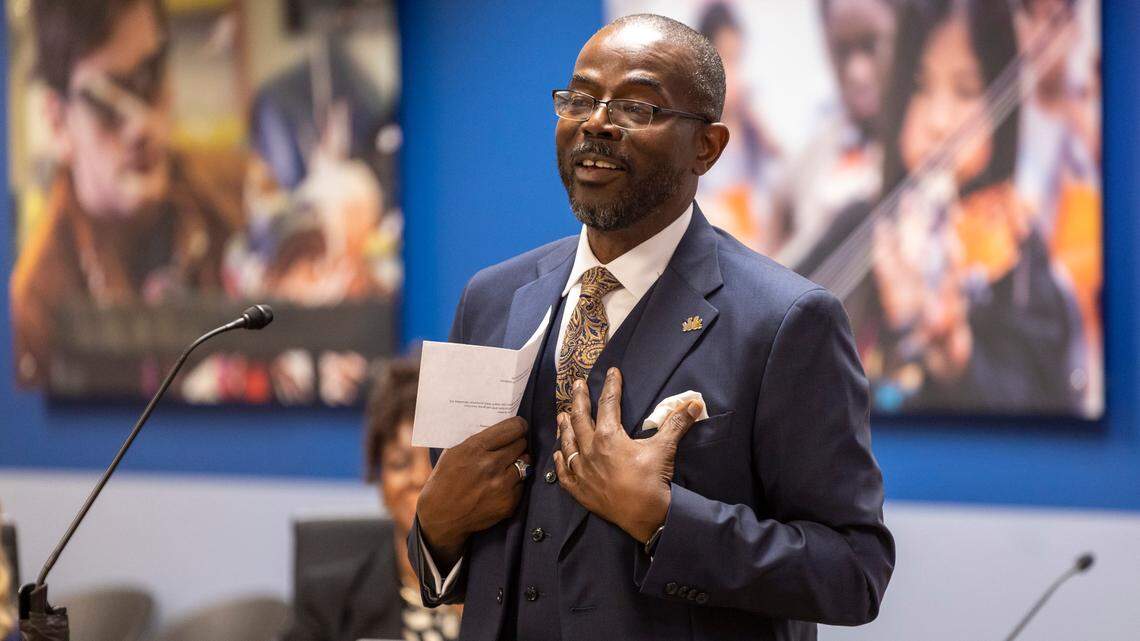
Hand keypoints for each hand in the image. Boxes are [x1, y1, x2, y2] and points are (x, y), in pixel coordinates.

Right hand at [417, 417, 529, 567]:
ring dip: (518, 462)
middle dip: (517, 444)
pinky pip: (522, 484)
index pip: (513, 428)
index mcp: (475, 448)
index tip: (519, 427)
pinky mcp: (509, 502)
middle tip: (511, 447)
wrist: (441, 516)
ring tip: (506, 466)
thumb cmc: (444, 480)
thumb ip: (477, 440)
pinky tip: (501, 485)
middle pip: (521, 444)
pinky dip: (515, 483)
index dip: (519, 426)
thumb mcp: (453, 452)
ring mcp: (502, 485)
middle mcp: (491, 465)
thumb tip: (500, 427)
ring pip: (526, 463)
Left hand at [553, 369, 702, 543]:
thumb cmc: (652, 480)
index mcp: (608, 437)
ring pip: (568, 444)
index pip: (608, 404)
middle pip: (580, 419)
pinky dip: (560, 463)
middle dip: (579, 399)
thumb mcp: (664, 448)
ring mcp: (583, 471)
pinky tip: (557, 455)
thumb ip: (676, 423)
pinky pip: (565, 474)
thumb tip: (694, 404)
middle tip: (577, 385)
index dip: (611, 386)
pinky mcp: (581, 491)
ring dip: (564, 428)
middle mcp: (590, 451)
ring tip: (562, 415)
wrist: (645, 516)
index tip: (612, 372)